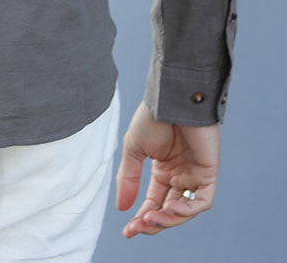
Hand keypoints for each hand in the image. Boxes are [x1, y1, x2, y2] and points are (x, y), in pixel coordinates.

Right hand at [116, 101, 219, 237]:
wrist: (169, 98)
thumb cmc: (152, 117)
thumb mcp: (134, 149)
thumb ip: (129, 178)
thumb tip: (121, 208)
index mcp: (163, 170)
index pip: (153, 202)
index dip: (141, 219)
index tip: (127, 231)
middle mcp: (180, 176)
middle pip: (168, 211)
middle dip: (153, 223)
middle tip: (136, 229)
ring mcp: (195, 175)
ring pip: (184, 211)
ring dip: (167, 220)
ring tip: (149, 220)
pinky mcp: (208, 172)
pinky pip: (201, 201)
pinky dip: (186, 210)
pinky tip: (169, 210)